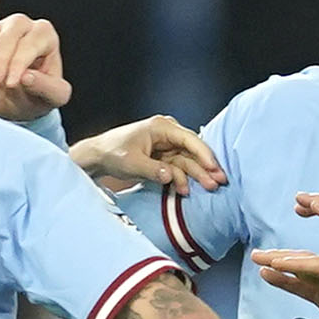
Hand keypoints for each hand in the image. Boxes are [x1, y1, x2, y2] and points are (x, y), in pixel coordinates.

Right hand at [0, 12, 69, 122]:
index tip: (11, 84)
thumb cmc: (39, 96)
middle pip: (8, 34)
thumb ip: (45, 87)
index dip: (19, 64)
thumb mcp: (52, 97)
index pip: (30, 44)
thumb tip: (27, 77)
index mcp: (45, 34)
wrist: (17, 103)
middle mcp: (22, 25)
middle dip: (1, 60)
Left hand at [71, 114, 224, 192]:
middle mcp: (167, 135)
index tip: (214, 167)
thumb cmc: (112, 152)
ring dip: (197, 175)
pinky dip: (182, 179)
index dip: (204, 154)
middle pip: (192, 151)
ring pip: (187, 162)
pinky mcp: (163, 159)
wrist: (98, 157)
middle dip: (206, 167)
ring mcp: (166, 147)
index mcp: (161, 127)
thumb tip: (171, 176)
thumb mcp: (132, 163)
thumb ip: (153, 170)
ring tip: (209, 188)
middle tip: (219, 181)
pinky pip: (178, 169)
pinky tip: (186, 190)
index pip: (189, 139)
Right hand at [253, 249, 318, 318]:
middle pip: (308, 263)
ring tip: (259, 262)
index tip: (275, 261)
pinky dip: (290, 282)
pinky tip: (274, 277)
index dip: (297, 264)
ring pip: (305, 273)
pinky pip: (308, 288)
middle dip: (282, 259)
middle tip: (257, 255)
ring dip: (282, 267)